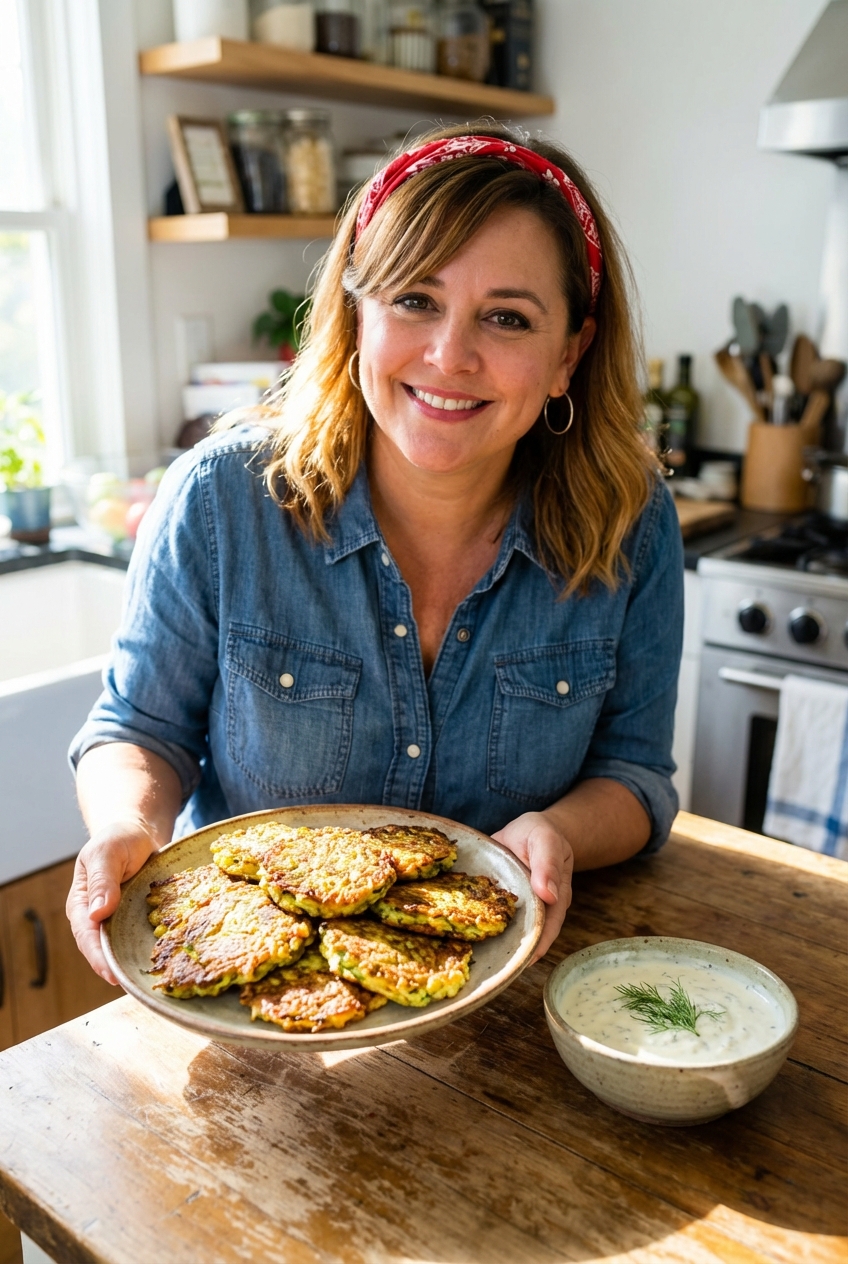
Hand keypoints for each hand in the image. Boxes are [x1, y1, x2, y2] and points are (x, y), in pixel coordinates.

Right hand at [66, 820, 157, 984]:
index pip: (87, 937)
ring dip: (131, 963)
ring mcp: (115, 921)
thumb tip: (97, 914)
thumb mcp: (108, 853)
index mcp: (82, 904)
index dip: (99, 957)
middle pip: (102, 950)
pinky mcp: (133, 920)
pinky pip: (136, 939)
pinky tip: (162, 961)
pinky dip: (145, 950)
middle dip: (116, 969)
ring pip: (120, 949)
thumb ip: (103, 880)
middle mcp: (96, 918)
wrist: (138, 832)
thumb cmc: (119, 839)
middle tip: (134, 986)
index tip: (113, 974)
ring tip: (148, 981)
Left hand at [492, 811, 572, 962]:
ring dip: (499, 945)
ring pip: (512, 933)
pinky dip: (485, 930)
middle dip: (516, 953)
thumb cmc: (539, 833)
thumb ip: (547, 863)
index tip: (525, 960)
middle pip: (531, 936)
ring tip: (481, 962)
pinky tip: (469, 939)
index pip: (549, 926)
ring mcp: (521, 910)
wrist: (527, 830)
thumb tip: (548, 894)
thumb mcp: (545, 839)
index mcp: (555, 897)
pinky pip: (495, 922)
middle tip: (498, 970)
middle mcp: (540, 909)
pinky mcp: (503, 907)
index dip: (538, 944)